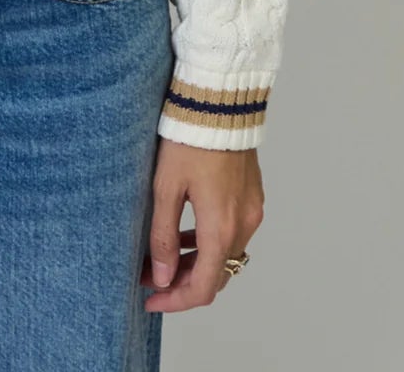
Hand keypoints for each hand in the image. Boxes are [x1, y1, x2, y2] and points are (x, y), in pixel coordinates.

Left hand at [140, 139, 264, 311]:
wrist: (219, 101)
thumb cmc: (188, 139)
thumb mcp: (165, 187)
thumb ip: (163, 236)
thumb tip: (162, 277)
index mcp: (221, 228)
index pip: (203, 288)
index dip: (176, 301)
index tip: (151, 300)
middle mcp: (243, 225)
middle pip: (217, 275)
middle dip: (183, 284)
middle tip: (151, 278)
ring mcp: (251, 211)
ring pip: (225, 256)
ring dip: (197, 264)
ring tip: (163, 258)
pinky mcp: (252, 197)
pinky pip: (233, 234)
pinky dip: (211, 244)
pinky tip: (187, 234)